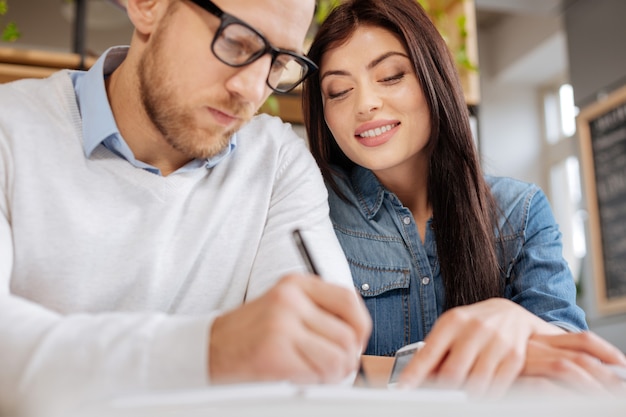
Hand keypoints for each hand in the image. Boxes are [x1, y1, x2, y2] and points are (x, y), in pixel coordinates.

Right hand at [208, 274, 371, 383]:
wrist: (210, 347)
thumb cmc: (253, 332)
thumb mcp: (287, 307)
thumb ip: (320, 313)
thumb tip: (358, 337)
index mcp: (296, 284)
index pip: (348, 300)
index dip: (360, 325)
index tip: (356, 341)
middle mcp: (290, 299)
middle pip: (348, 333)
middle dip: (347, 358)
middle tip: (333, 366)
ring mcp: (281, 324)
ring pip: (338, 357)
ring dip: (332, 373)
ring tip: (313, 372)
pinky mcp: (274, 352)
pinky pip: (317, 373)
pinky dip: (314, 382)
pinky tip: (297, 375)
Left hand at [397, 298, 562, 395]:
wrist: (510, 313)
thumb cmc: (473, 324)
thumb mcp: (450, 329)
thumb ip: (434, 351)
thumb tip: (414, 378)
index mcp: (453, 321)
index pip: (429, 353)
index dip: (414, 374)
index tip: (403, 388)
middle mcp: (475, 329)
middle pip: (453, 373)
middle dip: (443, 390)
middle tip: (440, 395)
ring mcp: (497, 341)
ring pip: (476, 384)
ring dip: (466, 395)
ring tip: (462, 393)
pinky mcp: (514, 356)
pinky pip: (497, 387)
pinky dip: (486, 396)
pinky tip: (480, 392)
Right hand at [519, 332, 625, 396]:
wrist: (468, 364)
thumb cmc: (510, 365)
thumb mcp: (535, 356)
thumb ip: (560, 359)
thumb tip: (599, 370)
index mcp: (544, 337)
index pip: (583, 340)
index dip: (608, 352)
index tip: (623, 365)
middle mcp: (535, 344)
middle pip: (579, 355)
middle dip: (607, 375)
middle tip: (622, 389)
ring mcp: (523, 359)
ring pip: (565, 367)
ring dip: (591, 385)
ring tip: (606, 399)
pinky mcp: (513, 375)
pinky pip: (542, 385)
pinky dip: (563, 394)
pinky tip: (575, 403)